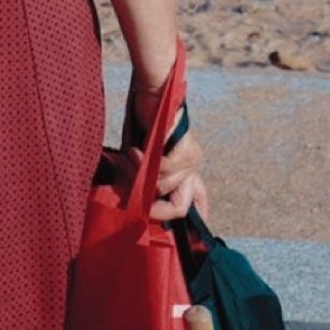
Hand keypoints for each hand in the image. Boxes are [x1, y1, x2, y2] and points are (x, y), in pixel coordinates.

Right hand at [125, 79, 209, 222]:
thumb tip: (132, 205)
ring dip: (141, 177)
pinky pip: (165, 171)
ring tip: (130, 158)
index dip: (194, 221)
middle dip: (156, 209)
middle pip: (181, 207)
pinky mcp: (187, 148)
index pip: (199, 202)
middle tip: (135, 197)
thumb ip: (140, 180)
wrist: (153, 90)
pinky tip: (136, 151)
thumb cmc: (144, 123)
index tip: (190, 240)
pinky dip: (145, 164)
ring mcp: (193, 159)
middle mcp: (193, 168)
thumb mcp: (141, 160)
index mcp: (186, 171)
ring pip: (166, 188)